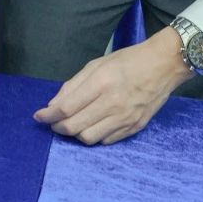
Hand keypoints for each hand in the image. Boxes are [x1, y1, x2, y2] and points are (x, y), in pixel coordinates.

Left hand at [33, 28, 192, 144]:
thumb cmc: (127, 61)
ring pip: (89, 138)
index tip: (39, 116)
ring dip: (75, 134)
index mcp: (101, 83)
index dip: (48, 115)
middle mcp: (113, 103)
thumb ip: (73, 85)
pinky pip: (107, 140)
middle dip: (57, 127)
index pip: (66, 108)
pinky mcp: (135, 127)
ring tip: (72, 125)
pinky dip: (94, 136)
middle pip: (74, 127)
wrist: (164, 65)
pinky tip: (92, 126)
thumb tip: (54, 105)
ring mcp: (125, 118)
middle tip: (53, 122)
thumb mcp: (96, 64)